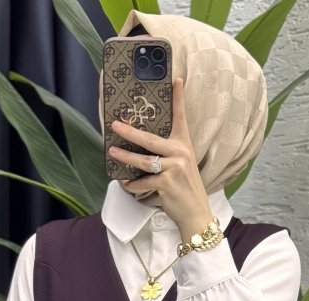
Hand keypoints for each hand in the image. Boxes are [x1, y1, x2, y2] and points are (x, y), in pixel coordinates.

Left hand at [108, 76, 213, 240]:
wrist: (196, 212)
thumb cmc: (185, 188)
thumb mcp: (182, 165)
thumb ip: (168, 153)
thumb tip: (142, 147)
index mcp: (183, 145)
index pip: (180, 117)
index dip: (178, 98)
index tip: (176, 80)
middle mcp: (180, 153)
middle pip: (149, 139)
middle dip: (129, 131)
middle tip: (115, 125)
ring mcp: (173, 168)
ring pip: (142, 161)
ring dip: (124, 158)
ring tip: (112, 153)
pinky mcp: (166, 184)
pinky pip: (142, 182)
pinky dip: (132, 185)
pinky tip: (126, 184)